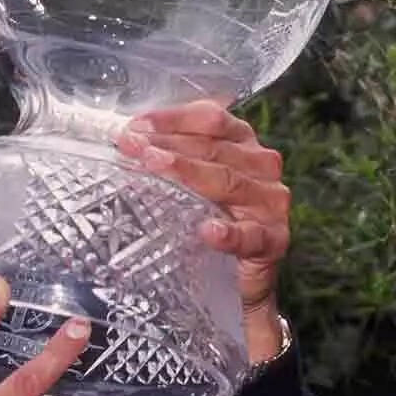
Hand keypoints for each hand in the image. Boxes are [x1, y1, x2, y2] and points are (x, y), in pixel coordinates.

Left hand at [116, 99, 289, 361]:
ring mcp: (270, 201)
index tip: (135, 126)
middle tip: (133, 147)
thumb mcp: (189, 182)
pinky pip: (250, 235)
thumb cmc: (209, 214)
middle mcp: (260, 163)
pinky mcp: (274, 239)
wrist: (239, 277)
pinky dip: (229, 233)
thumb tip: (121, 144)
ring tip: (156, 167)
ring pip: (229, 181)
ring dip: (189, 174)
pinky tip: (208, 231)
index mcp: (241, 140)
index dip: (171, 119)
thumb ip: (167, 158)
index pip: (209, 119)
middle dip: (168, 145)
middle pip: (213, 147)